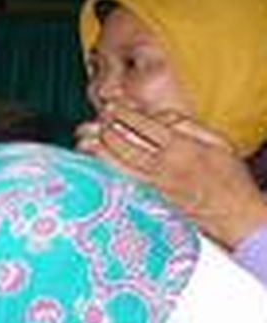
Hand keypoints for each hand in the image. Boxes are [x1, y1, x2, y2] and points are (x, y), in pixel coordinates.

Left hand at [77, 104, 266, 248]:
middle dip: (107, 128)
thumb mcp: (218, 143)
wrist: (235, 216)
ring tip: (88, 136)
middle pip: (124, 144)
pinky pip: (121, 180)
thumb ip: (188, 126)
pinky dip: (106, 169)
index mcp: (182, 149)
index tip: (113, 107)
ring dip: (100, 148)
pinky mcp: (148, 200)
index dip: (124, 114)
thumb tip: (160, 118)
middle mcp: (163, 167)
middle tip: (99, 119)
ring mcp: (153, 186)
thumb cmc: (229, 178)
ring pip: (117, 164)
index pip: (145, 126)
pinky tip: (95, 160)